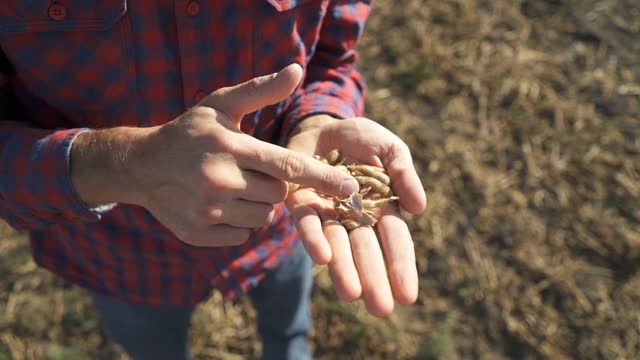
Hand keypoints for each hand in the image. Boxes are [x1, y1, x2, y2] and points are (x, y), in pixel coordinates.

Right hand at [70, 65, 358, 246]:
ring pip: (263, 218)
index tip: (349, 186)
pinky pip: (242, 236)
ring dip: (258, 205)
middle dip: (273, 184)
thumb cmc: (189, 132)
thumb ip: (261, 90)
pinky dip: (239, 224)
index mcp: (231, 147)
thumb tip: (297, 70)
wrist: (141, 166)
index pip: (288, 166)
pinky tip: (221, 206)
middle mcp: (220, 181)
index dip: (322, 177)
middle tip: (249, 170)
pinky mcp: (198, 234)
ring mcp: (208, 211)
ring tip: (235, 186)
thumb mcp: (222, 105)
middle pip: (278, 194)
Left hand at [286, 115, 426, 315]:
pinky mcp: (300, 204)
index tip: (408, 296)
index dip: (401, 266)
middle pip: (366, 250)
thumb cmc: (362, 139)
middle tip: (381, 309)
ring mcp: (327, 213)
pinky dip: (314, 240)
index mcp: (381, 207)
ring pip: (337, 245)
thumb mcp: (390, 149)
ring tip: (352, 296)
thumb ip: (404, 174)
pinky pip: (308, 224)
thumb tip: (419, 208)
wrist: (322, 125)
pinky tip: (323, 258)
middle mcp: (354, 217)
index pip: (394, 240)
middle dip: (374, 278)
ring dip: (344, 270)